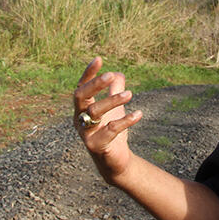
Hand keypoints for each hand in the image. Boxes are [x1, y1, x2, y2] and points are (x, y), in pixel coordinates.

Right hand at [73, 57, 141, 182]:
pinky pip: (109, 131)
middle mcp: (80, 119)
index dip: (88, 73)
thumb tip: (119, 73)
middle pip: (81, 97)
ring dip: (112, 100)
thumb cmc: (111, 131)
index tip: (99, 59)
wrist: (114, 160)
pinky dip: (124, 121)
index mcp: (82, 108)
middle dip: (95, 84)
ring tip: (130, 93)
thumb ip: (114, 91)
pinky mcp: (96, 146)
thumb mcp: (114, 109)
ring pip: (94, 112)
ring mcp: (86, 133)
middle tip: (110, 75)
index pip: (81, 86)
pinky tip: (139, 114)